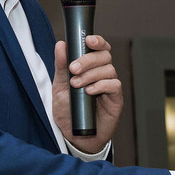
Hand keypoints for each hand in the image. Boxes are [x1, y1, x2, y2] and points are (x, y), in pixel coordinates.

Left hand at [53, 35, 121, 153]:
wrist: (73, 135)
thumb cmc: (68, 110)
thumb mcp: (59, 86)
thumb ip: (61, 66)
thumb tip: (61, 45)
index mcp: (90, 67)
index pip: (99, 48)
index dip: (97, 41)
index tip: (88, 39)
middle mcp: (102, 74)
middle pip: (104, 56)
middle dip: (88, 60)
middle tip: (73, 69)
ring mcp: (110, 86)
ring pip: (109, 69)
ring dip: (90, 74)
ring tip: (76, 85)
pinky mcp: (115, 99)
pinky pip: (114, 85)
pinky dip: (101, 85)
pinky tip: (89, 91)